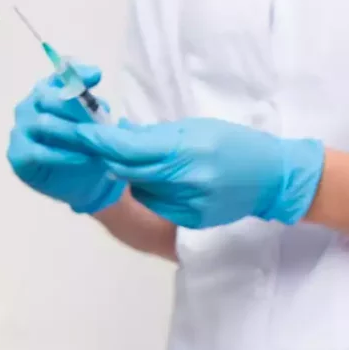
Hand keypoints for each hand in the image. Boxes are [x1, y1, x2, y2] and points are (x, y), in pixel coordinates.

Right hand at [7, 64, 126, 214]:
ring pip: (42, 123)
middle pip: (45, 95)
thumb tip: (96, 79)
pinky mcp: (17, 155)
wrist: (83, 182)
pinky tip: (85, 159)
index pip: (56, 75)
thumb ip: (93, 102)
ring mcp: (20, 130)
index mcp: (47, 92)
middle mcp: (29, 106)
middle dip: (74, 105)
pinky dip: (64, 155)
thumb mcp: (96, 122)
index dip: (76, 73)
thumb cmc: (87, 146)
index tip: (97, 76)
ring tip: (95, 142)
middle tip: (99, 118)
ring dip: (72, 132)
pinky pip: (38, 152)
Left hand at [26, 115, 325, 228]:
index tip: (75, 130)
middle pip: (125, 170)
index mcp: (184, 152)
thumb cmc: (236, 145)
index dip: (97, 139)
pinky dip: (150, 190)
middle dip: (106, 156)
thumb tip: (118, 132)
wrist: (273, 178)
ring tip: (145, 159)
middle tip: (88, 142)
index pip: (126, 147)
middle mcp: (183, 181)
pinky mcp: (188, 220)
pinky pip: (155, 204)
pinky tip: (162, 180)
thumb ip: (154, 135)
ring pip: (137, 189)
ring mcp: (186, 205)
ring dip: (130, 174)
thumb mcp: (195, 129)